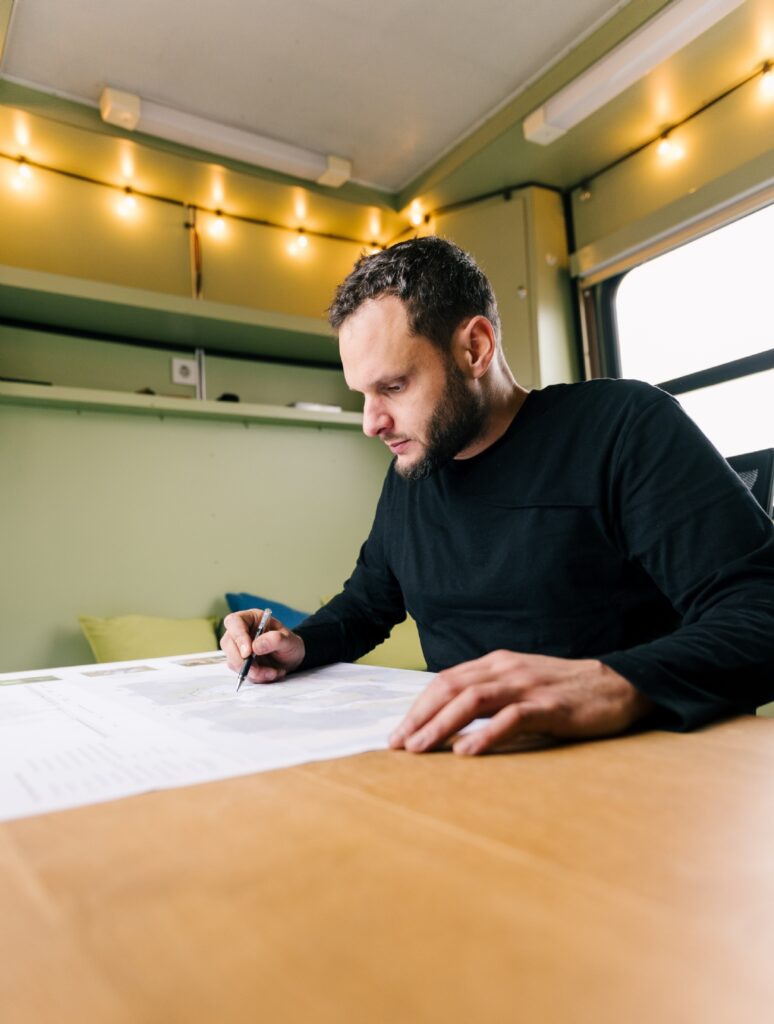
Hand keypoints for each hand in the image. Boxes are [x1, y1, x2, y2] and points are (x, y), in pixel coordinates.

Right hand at [220, 609, 304, 683]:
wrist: (292, 659)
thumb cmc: (290, 644)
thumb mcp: (290, 640)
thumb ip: (275, 640)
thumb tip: (255, 646)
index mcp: (251, 618)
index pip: (234, 622)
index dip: (238, 637)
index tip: (248, 653)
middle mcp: (241, 632)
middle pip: (228, 643)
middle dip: (242, 660)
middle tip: (258, 669)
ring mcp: (238, 648)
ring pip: (233, 661)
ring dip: (252, 671)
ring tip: (272, 672)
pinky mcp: (240, 663)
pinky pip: (241, 672)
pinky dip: (256, 676)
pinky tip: (270, 674)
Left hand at [388, 650, 653, 755]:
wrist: (618, 684)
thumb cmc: (565, 690)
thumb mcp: (521, 685)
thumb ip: (490, 697)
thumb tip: (451, 725)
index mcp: (496, 663)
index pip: (445, 681)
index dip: (418, 706)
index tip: (398, 733)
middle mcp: (506, 669)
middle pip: (450, 688)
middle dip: (419, 717)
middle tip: (397, 745)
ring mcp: (527, 686)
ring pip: (472, 701)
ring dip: (440, 726)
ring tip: (419, 749)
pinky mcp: (550, 706)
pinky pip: (511, 719)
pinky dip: (485, 735)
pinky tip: (466, 753)